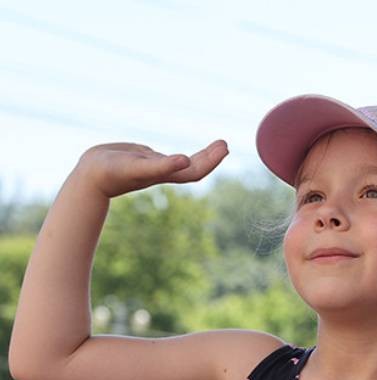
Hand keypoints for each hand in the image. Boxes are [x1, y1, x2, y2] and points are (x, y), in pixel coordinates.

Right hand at [70, 140, 228, 198]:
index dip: (211, 160)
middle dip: (211, 156)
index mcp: (165, 174)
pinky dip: (179, 155)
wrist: (89, 176)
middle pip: (194, 167)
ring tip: (218, 144)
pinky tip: (183, 153)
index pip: (195, 170)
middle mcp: (163, 171)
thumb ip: (163, 165)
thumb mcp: (139, 166)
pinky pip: (167, 158)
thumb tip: (186, 160)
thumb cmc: (112, 173)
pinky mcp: (143, 159)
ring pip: (184, 162)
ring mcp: (154, 166)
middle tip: (224, 143)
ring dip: (202, 155)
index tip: (223, 146)